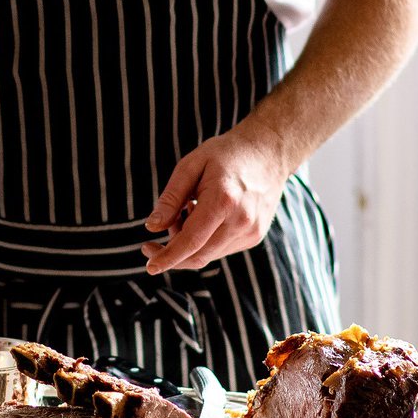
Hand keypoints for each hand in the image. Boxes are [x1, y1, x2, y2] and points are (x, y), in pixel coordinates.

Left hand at [141, 123, 289, 272]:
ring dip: (188, 245)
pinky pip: (221, 249)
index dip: (168, 257)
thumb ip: (171, 198)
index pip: (191, 241)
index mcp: (223, 200)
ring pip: (209, 255)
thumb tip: (152, 227)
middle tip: (153, 240)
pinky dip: (205, 241)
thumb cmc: (225, 154)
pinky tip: (203, 215)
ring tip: (186, 212)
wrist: (267, 152)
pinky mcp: (255, 236)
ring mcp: (251, 231)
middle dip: (172, 254)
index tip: (150, 266)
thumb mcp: (191, 166)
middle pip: (199, 255)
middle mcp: (241, 221)